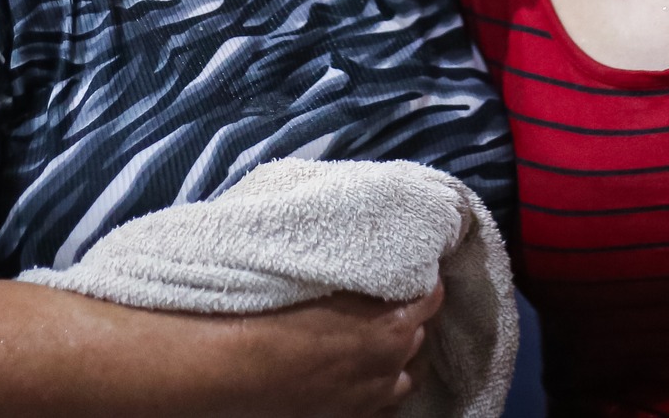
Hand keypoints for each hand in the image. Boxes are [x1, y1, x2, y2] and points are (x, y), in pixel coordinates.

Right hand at [238, 283, 443, 417]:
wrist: (238, 367)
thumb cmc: (276, 315)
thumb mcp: (326, 282)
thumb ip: (362, 281)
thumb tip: (380, 267)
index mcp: (392, 328)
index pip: (430, 300)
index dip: (425, 283)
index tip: (418, 271)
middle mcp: (390, 366)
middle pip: (418, 337)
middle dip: (412, 319)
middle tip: (397, 301)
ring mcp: (370, 399)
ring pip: (406, 378)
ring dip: (402, 358)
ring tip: (388, 343)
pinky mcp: (348, 417)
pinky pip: (384, 407)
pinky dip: (384, 388)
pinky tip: (373, 378)